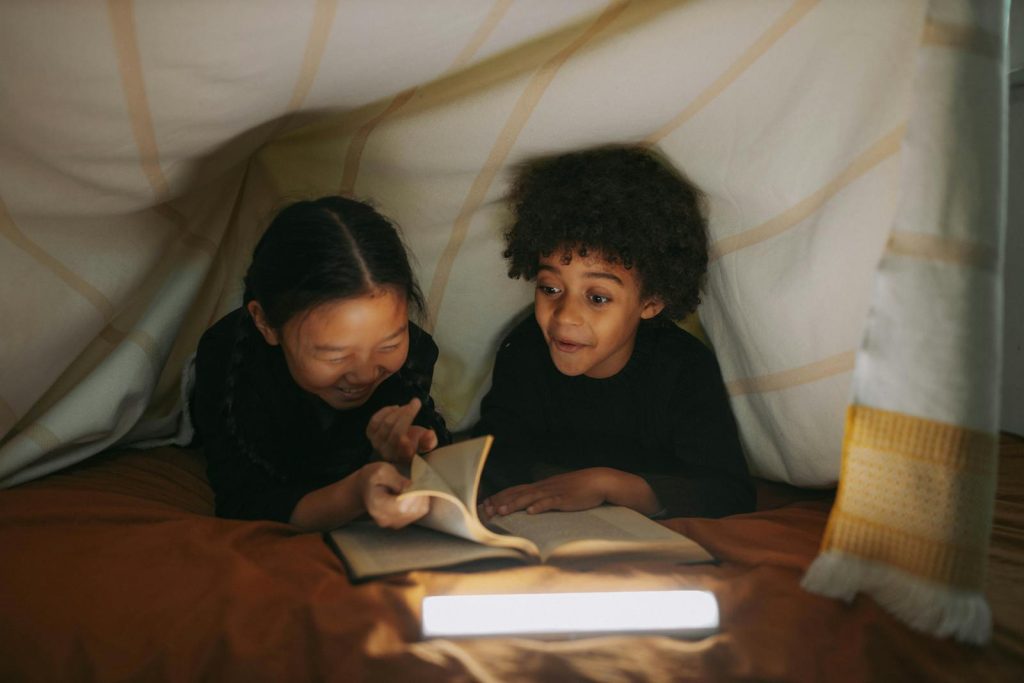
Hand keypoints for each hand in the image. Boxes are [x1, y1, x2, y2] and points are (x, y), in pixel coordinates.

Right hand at [358, 461, 429, 528]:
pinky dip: (421, 501)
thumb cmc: (373, 478)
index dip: (413, 493)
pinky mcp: (401, 523)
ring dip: (421, 496)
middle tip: (415, 481)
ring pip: (419, 511)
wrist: (364, 489)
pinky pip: (419, 512)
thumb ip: (397, 479)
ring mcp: (393, 523)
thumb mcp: (382, 471)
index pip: (402, 506)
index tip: (413, 481)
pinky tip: (413, 493)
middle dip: (419, 493)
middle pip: (413, 509)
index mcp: (377, 506)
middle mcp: (385, 519)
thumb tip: (412, 487)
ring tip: (412, 486)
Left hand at [366, 398, 438, 464]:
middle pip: (396, 432)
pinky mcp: (370, 434)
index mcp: (403, 457)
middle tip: (416, 402)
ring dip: (398, 411)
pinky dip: (385, 411)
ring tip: (407, 405)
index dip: (406, 444)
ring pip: (386, 424)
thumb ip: (429, 440)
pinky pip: (375, 420)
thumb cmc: (414, 442)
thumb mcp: (425, 442)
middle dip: (407, 414)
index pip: (404, 451)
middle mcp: (388, 453)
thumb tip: (430, 434)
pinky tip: (395, 407)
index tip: (415, 433)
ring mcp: (377, 443)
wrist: (396, 446)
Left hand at [480, 468, 622, 517]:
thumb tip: (529, 506)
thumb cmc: (578, 488)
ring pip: (530, 498)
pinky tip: (531, 512)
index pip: (515, 490)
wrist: (598, 481)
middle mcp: (543, 487)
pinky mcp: (565, 499)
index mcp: (540, 486)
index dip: (500, 497)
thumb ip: (543, 497)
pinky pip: (550, 503)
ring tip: (502, 511)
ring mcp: (554, 492)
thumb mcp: (557, 491)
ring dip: (514, 504)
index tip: (486, 504)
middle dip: (501, 502)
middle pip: (518, 493)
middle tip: (486, 510)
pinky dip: (540, 506)